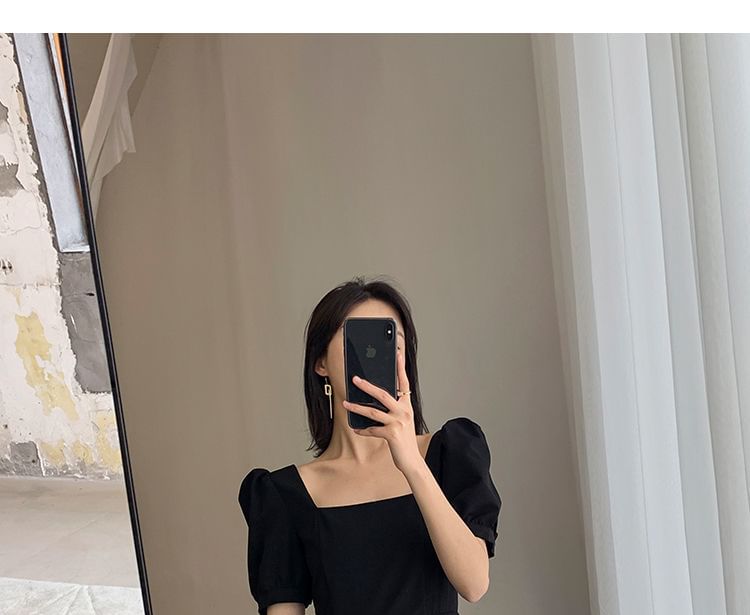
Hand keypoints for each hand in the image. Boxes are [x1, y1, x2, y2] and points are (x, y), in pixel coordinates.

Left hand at [342, 349, 422, 474]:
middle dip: (367, 386)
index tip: (398, 354)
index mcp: (407, 405)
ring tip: (346, 403)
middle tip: (355, 379)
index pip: (404, 383)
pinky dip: (363, 429)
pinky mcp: (392, 434)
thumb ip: (392, 409)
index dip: (401, 368)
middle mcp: (404, 411)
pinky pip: (372, 429)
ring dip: (357, 407)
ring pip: (373, 411)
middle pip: (383, 394)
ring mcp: (398, 422)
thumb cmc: (404, 439)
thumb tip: (374, 398)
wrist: (412, 460)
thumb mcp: (402, 420)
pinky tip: (356, 428)